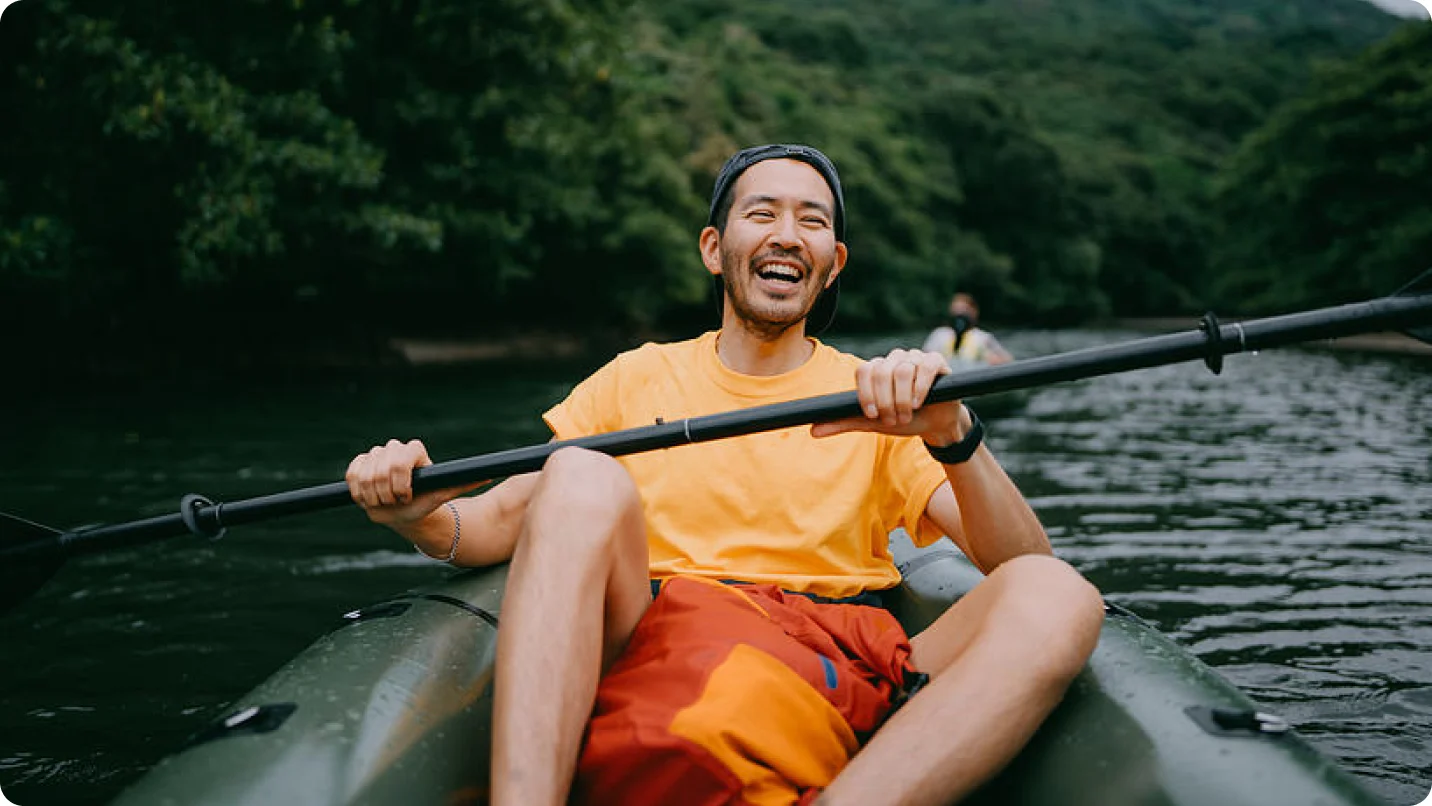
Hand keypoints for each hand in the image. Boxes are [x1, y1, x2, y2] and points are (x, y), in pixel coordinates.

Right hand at [345, 438, 474, 529]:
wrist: (404, 510)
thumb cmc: (426, 501)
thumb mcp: (444, 494)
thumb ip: (464, 482)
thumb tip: (490, 474)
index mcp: (414, 451)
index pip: (402, 457)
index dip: (401, 481)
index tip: (406, 497)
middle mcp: (394, 449)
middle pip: (382, 467)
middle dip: (387, 492)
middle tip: (395, 502)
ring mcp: (375, 455)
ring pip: (366, 473)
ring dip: (373, 494)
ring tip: (385, 502)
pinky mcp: (359, 464)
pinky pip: (352, 474)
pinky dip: (358, 491)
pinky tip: (368, 498)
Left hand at [810, 349, 967, 444]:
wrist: (934, 424)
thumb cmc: (902, 419)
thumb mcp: (871, 423)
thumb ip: (844, 422)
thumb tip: (813, 431)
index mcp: (876, 370)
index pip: (863, 371)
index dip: (866, 394)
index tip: (872, 415)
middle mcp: (893, 359)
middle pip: (882, 371)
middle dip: (886, 401)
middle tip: (893, 419)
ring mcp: (914, 358)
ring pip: (902, 370)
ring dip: (903, 399)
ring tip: (907, 414)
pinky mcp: (935, 361)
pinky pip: (925, 367)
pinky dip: (920, 387)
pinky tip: (920, 403)